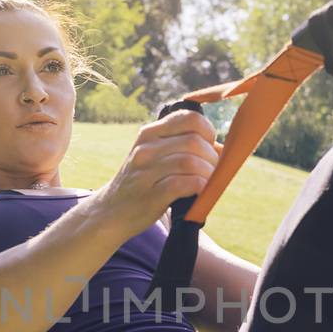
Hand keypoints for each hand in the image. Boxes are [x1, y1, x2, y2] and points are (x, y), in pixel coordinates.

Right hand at [98, 108, 222, 239]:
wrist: (110, 213)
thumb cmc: (141, 184)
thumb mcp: (153, 157)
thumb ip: (180, 147)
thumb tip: (222, 148)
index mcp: (149, 134)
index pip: (189, 118)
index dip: (208, 131)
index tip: (209, 147)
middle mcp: (146, 149)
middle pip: (194, 142)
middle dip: (212, 157)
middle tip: (212, 171)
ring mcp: (146, 172)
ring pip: (191, 162)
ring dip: (207, 174)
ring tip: (206, 183)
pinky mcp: (150, 195)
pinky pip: (184, 184)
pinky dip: (199, 187)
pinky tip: (198, 193)